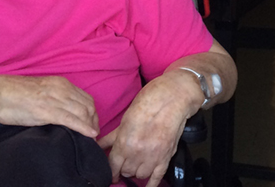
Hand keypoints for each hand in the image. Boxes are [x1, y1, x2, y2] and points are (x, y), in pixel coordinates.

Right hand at [0, 75, 98, 139]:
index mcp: (60, 83)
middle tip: (93, 132)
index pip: (85, 97)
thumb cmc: (14, 94)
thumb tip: (63, 110)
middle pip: (88, 105)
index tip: (91, 122)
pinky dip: (84, 128)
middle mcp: (62, 89)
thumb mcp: (41, 91)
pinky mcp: (48, 111)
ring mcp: (55, 99)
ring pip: (83, 113)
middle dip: (94, 120)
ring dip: (90, 126)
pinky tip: (90, 135)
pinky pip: (72, 120)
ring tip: (91, 137)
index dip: (92, 112)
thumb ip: (55, 97)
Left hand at [99, 72, 198, 186]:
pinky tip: (147, 186)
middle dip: (124, 168)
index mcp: (125, 142)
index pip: (113, 165)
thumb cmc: (150, 101)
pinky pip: (157, 177)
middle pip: (126, 171)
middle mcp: (138, 153)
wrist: (174, 97)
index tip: (112, 171)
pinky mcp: (167, 157)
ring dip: (137, 171)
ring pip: (140, 175)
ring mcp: (153, 156)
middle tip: (126, 162)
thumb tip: (99, 145)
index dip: (111, 169)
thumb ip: (113, 136)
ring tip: (137, 164)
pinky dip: (150, 184)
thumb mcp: (126, 117)